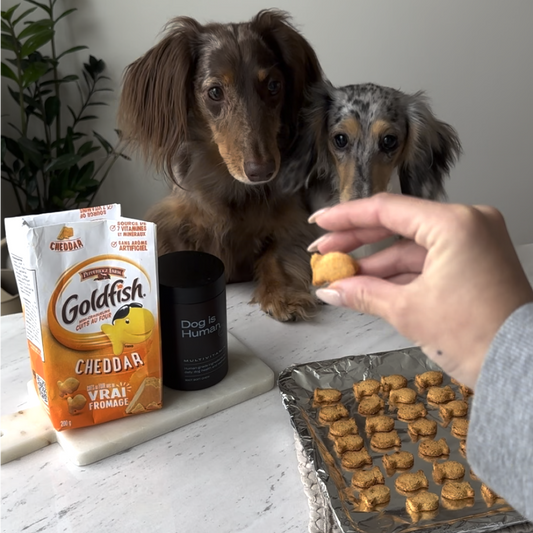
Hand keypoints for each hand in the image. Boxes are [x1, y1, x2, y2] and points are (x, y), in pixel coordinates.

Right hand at [309, 193, 532, 388]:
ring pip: (410, 246)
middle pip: (397, 225)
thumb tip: (331, 290)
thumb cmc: (478, 337)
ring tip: (341, 276)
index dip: (346, 217)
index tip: (320, 223)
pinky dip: (399, 273)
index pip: (387, 210)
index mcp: (455, 224)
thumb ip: (364, 293)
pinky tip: (368, 284)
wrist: (518, 369)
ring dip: (375, 263)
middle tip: (324, 251)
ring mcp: (472, 242)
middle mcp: (467, 224)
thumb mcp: (408, 311)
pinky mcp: (473, 261)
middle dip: (356, 241)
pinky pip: (427, 260)